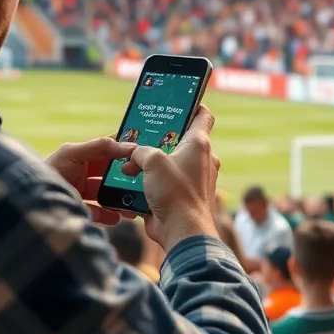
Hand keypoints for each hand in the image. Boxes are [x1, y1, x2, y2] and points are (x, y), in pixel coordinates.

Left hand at [47, 136, 135, 225]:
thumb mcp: (73, 153)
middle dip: (126, 177)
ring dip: (120, 198)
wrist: (32, 204)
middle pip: (110, 174)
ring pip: (107, 194)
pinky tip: (118, 217)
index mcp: (81, 156)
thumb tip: (128, 145)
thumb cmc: (50, 172)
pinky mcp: (79, 210)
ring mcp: (81, 193)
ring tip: (134, 203)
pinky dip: (109, 215)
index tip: (143, 151)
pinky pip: (99, 213)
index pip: (108, 149)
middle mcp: (81, 173)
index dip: (124, 149)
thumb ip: (100, 146)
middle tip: (143, 180)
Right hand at [120, 105, 220, 249]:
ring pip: (170, 163)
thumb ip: (140, 152)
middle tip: (141, 134)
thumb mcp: (153, 162)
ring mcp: (192, 179)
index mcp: (199, 143)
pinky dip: (151, 182)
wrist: (182, 232)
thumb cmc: (175, 192)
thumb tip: (131, 159)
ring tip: (131, 161)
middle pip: (180, 139)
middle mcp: (200, 159)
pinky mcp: (182, 196)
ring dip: (151, 163)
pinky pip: (165, 183)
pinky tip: (132, 183)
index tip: (178, 101)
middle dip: (159, 137)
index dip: (192, 104)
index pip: (203, 115)